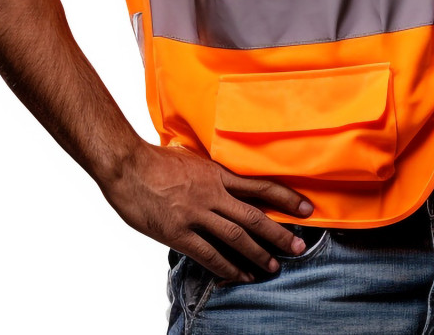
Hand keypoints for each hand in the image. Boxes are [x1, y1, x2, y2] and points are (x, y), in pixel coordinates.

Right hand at [104, 141, 313, 282]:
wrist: (126, 164)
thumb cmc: (155, 159)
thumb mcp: (191, 158)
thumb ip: (211, 172)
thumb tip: (226, 179)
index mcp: (216, 173)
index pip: (259, 186)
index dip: (286, 197)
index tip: (307, 208)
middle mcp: (212, 194)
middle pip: (254, 216)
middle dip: (279, 233)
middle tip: (300, 247)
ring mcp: (196, 214)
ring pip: (236, 237)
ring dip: (258, 254)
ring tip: (274, 267)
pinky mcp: (178, 232)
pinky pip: (209, 254)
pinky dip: (228, 267)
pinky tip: (241, 275)